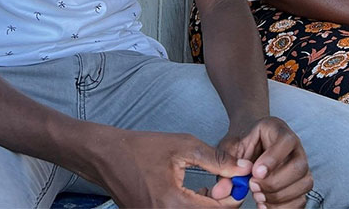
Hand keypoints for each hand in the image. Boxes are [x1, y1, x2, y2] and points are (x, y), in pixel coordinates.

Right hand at [97, 129, 250, 207]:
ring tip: (213, 186)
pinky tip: (198, 193)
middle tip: (226, 184)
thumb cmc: (141, 148)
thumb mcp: (183, 147)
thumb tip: (243, 168)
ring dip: (209, 206)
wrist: (105, 157)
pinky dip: (195, 208)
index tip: (238, 180)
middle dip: (222, 202)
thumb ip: (216, 159)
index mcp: (174, 204)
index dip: (234, 196)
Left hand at [219, 117, 311, 208]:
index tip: (256, 172)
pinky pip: (301, 199)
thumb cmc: (242, 143)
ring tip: (259, 196)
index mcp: (278, 130)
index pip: (286, 141)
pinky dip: (284, 206)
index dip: (273, 159)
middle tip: (253, 186)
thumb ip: (226, 163)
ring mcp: (300, 165)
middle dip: (275, 183)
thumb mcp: (230, 146)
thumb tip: (226, 186)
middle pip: (299, 166)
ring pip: (304, 183)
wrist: (249, 144)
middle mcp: (295, 147)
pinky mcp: (299, 182)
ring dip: (280, 196)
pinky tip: (266, 204)